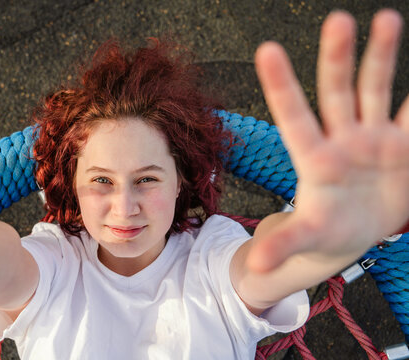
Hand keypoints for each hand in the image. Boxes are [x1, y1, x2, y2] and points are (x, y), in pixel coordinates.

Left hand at [249, 10, 408, 271]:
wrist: (353, 231)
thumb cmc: (323, 230)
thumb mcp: (305, 237)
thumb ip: (284, 245)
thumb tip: (255, 269)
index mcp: (315, 160)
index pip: (295, 117)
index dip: (282, 86)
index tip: (266, 50)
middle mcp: (342, 140)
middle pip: (337, 93)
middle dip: (338, 58)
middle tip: (338, 20)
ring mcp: (373, 139)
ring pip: (375, 91)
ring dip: (381, 57)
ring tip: (385, 20)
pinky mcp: (402, 147)